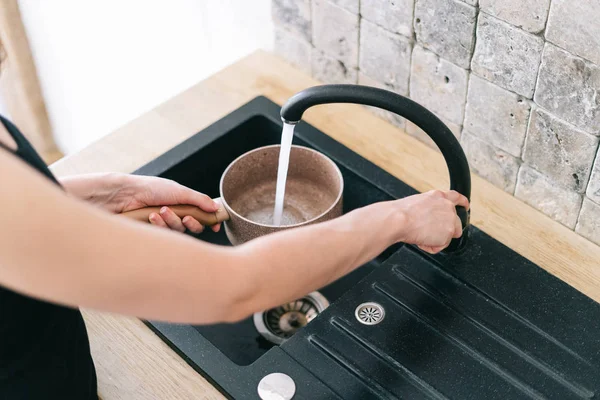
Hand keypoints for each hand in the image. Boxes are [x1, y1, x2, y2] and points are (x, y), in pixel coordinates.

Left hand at [60, 173, 220, 233]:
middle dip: (192, 223)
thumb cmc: (151, 189)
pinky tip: (152, 216)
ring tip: (161, 210)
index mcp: (184, 204)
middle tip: (186, 217)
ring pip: (179, 231)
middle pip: (193, 227)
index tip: (216, 225)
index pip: (202, 215)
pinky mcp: (154, 233)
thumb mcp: (180, 191)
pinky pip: (165, 235)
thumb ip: (200, 200)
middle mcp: (176, 215)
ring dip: (172, 221)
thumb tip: (217, 208)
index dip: (210, 222)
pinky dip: (160, 225)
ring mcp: (164, 225)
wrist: (126, 195)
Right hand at [392, 190, 468, 253]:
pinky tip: (421, 240)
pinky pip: (440, 246)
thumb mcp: (417, 203)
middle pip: (457, 223)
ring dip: (436, 239)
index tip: (465, 206)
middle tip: (432, 234)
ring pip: (449, 236)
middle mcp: (447, 206)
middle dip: (447, 230)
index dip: (463, 203)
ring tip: (421, 236)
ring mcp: (450, 220)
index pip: (456, 197)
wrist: (399, 220)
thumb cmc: (401, 213)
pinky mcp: (449, 233)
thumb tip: (427, 218)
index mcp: (438, 197)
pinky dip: (430, 247)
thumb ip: (429, 209)